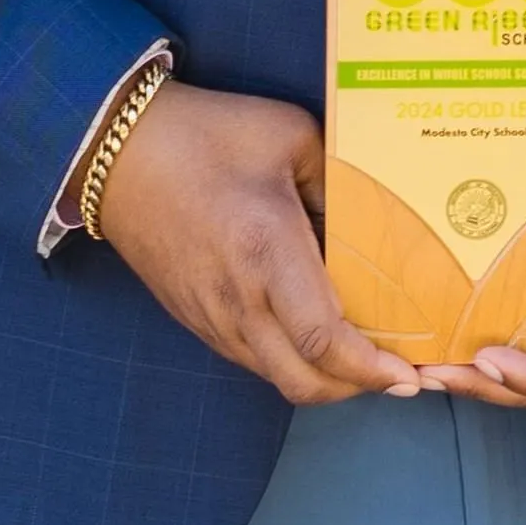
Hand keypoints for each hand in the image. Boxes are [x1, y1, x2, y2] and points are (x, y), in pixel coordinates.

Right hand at [91, 81, 431, 405]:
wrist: (117, 153)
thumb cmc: (204, 136)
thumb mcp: (289, 135)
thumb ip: (338, 181)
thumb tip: (370, 222)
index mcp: (266, 250)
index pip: (323, 339)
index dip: (371, 369)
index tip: (408, 374)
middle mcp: (237, 298)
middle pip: (305, 380)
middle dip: (358, 388)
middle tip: (396, 372)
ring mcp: (212, 315)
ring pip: (278, 378)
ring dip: (325, 380)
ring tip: (363, 359)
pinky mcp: (196, 318)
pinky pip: (252, 360)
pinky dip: (292, 363)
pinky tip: (313, 339)